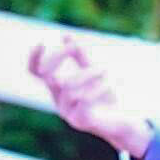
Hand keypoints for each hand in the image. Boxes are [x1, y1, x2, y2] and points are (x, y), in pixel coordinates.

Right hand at [26, 36, 153, 159]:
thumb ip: (80, 56)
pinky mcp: (80, 121)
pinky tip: (111, 83)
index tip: (42, 42)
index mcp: (58, 89)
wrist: (124, 124)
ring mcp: (67, 112)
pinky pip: (83, 99)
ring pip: (69, 86)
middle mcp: (58, 101)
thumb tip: (66, 35)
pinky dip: (97, 87)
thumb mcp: (94, 73)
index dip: (35, 58)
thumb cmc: (107, 98)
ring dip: (88, 73)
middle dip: (61, 56)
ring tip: (107, 69)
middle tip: (76, 47)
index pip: (36, 73)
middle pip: (49, 76)